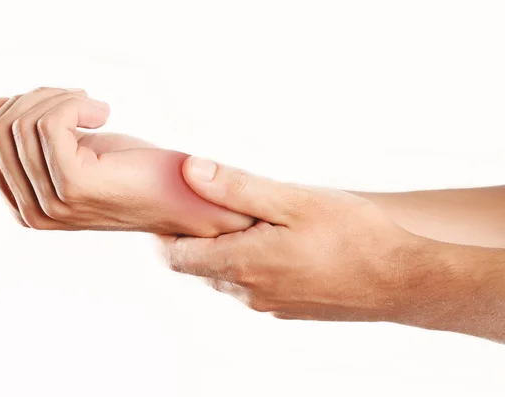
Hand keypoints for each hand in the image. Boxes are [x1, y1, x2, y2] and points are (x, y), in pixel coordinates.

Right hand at [0, 87, 252, 235]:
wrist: (182, 197)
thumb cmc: (134, 172)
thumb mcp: (75, 148)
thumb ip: (33, 135)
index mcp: (24, 206)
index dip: (20, 107)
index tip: (62, 103)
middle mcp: (32, 212)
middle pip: (0, 128)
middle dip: (39, 98)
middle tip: (81, 100)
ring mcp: (52, 203)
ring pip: (24, 122)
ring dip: (61, 98)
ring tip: (94, 107)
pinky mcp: (75, 185)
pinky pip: (51, 123)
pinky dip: (75, 104)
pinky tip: (103, 113)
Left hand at [160, 157, 436, 322]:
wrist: (402, 281)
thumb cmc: (353, 236)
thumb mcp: (293, 201)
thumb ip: (236, 188)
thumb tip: (190, 171)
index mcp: (242, 264)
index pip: (176, 257)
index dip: (169, 232)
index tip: (180, 205)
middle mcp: (249, 292)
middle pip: (200, 266)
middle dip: (201, 236)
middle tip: (219, 203)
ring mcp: (269, 304)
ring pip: (228, 276)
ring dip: (229, 249)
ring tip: (254, 219)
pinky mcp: (289, 308)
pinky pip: (254, 285)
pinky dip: (252, 263)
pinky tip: (282, 242)